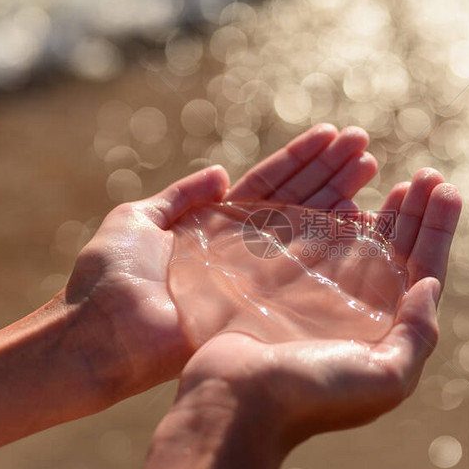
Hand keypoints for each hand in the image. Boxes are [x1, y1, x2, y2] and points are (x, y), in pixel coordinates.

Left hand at [63, 124, 377, 401]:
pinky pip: (302, 271)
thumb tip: (221, 172)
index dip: (302, 159)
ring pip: (307, 228)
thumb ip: (180, 197)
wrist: (97, 334)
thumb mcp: (138, 221)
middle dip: (331, 172)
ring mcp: (256, 277)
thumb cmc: (109, 277)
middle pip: (297, 201)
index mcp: (217, 225)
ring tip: (371, 166)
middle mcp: (245, 249)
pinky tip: (360, 220)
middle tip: (365, 144)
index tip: (333, 135)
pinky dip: (332, 245)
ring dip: (340, 196)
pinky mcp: (260, 305)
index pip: (270, 184)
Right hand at [126, 174, 459, 468]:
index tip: (447, 189)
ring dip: (384, 210)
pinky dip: (336, 216)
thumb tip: (431, 285)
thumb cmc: (311, 395)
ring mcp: (322, 297)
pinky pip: (318, 242)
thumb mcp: (385, 377)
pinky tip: (349, 195)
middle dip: (416, 212)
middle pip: (398, 252)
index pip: (424, 271)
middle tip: (427, 174)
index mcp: (388, 332)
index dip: (438, 230)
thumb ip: (418, 334)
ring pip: (362, 242)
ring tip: (399, 179)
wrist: (234, 402)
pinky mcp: (287, 285)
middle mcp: (360, 313)